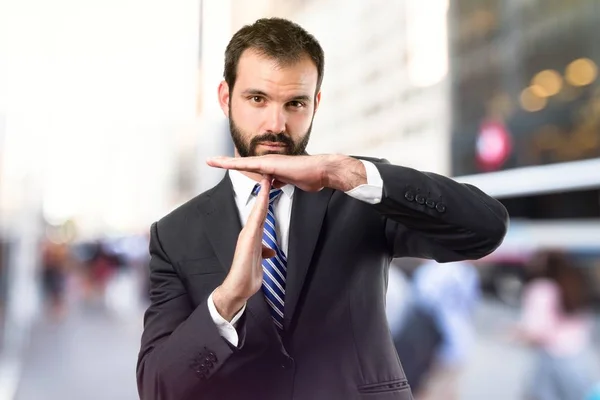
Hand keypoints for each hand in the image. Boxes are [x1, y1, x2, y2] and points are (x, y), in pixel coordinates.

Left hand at [207, 154, 365, 191]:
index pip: (252, 168)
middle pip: (243, 163)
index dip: (239, 166)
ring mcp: (267, 162)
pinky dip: (232, 163)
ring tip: (210, 161)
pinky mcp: (267, 164)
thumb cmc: (311, 177)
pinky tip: (221, 163)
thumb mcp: (293, 182)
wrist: (321, 171)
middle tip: (211, 161)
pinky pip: (245, 164)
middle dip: (227, 162)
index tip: (229, 167)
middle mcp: (268, 162)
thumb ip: (282, 181)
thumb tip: (275, 183)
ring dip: (225, 162)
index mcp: (273, 168)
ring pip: (241, 162)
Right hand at [212, 176, 275, 320]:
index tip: (272, 183)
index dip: (266, 198)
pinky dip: (259, 211)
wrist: (238, 289)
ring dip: (262, 197)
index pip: (261, 213)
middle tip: (268, 172)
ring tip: (266, 181)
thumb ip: (264, 252)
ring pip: (256, 212)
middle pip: (258, 208)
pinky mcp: (246, 242)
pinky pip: (254, 224)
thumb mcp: (260, 261)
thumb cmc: (248, 275)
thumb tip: (270, 251)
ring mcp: (247, 236)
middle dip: (264, 191)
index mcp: (252, 235)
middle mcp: (248, 233)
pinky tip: (263, 203)